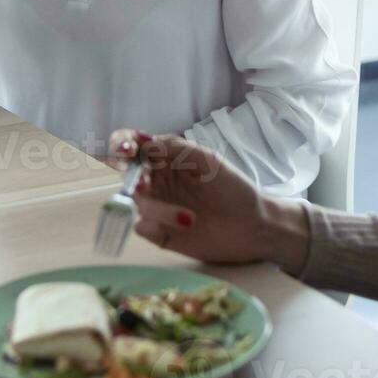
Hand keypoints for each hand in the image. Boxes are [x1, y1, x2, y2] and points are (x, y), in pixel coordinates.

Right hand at [108, 130, 310, 272]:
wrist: (255, 226)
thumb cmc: (234, 189)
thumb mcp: (208, 161)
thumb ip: (176, 147)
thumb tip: (144, 142)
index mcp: (165, 161)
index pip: (133, 147)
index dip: (122, 144)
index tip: (127, 148)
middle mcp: (156, 183)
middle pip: (128, 176)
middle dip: (133, 179)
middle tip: (146, 184)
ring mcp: (157, 209)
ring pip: (139, 205)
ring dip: (159, 210)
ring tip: (190, 218)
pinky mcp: (161, 235)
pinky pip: (144, 229)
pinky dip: (152, 227)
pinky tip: (176, 228)